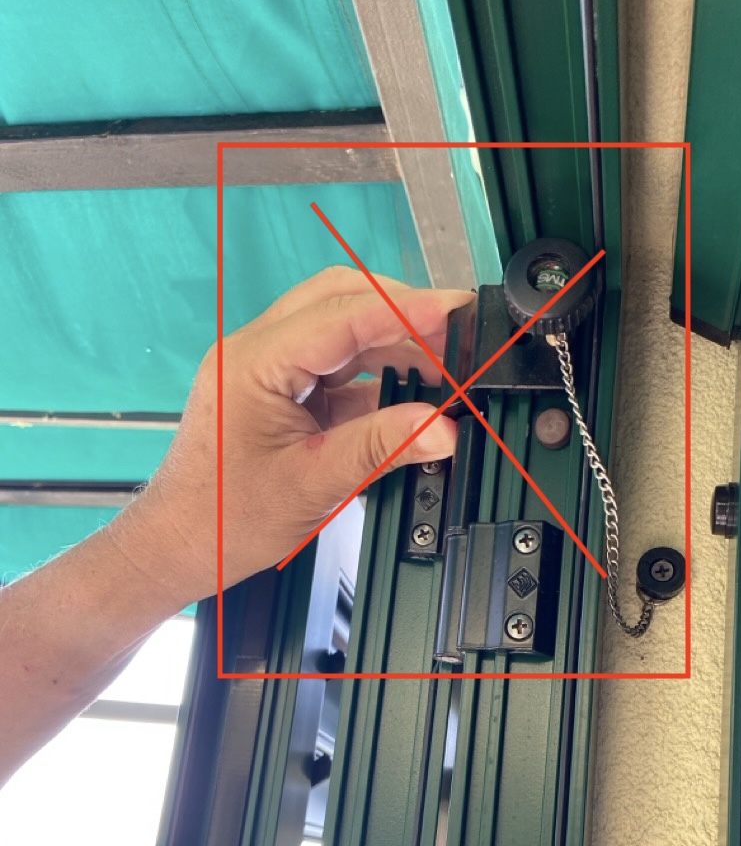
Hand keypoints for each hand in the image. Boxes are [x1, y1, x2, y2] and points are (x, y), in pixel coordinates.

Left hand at [127, 266, 470, 605]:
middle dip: (402, 313)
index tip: (456, 309)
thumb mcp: (314, 484)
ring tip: (443, 367)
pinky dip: (373, 372)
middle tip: (456, 335)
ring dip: (391, 341)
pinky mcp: (276, 389)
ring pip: (338, 327)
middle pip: (340, 300)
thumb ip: (381, 447)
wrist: (179, 545)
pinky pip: (332, 364)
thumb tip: (442, 428)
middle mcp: (255, 351)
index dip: (406, 309)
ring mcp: (264, 367)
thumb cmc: (225, 520)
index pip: (342, 314)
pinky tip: (409, 392)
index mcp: (254, 363)